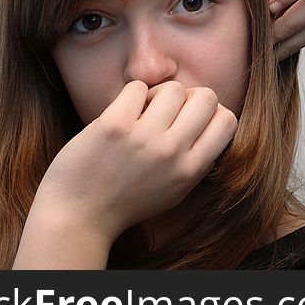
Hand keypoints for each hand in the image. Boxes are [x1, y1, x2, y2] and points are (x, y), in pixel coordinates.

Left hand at [31, 81, 236, 242]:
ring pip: (173, 88)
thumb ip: (198, 161)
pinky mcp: (114, 125)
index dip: (212, 112)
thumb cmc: (126, 202)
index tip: (191, 119)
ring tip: (142, 111)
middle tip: (168, 111)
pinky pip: (137, 87)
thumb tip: (212, 122)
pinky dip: (131, 95)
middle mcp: (172, 153)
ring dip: (158, 94)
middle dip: (190, 97)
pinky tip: (122, 112)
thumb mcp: (175, 191)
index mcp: (190, 170)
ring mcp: (144, 138)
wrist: (77, 217)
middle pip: (207, 97)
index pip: (227, 120)